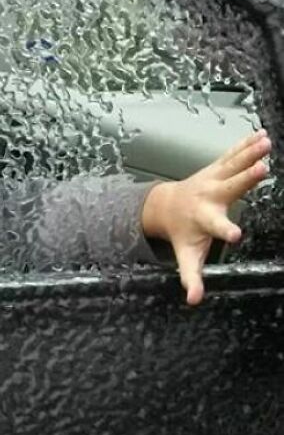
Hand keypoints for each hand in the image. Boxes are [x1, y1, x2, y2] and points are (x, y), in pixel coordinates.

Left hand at [141, 128, 270, 305]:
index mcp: (204, 220)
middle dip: (244, 179)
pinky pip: (232, 154)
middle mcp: (209, 196)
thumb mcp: (185, 255)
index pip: (216, 227)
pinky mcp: (216, 167)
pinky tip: (263, 134)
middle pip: (229, 187)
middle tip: (262, 169)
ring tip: (267, 143)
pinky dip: (246, 144)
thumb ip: (190, 277)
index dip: (225, 231)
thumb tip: (193, 300)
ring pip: (233, 164)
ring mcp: (212, 178)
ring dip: (250, 153)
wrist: (166, 205)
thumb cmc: (182, 232)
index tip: (237, 235)